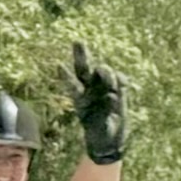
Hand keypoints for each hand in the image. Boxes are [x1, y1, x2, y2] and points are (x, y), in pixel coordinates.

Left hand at [60, 41, 127, 164]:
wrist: (110, 139)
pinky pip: (120, 79)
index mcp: (80, 100)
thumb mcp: (101, 128)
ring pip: (103, 71)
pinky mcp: (117, 89)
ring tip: (113, 87)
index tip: (59, 66)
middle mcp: (90, 90)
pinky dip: (121, 81)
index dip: (66, 76)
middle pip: (84, 69)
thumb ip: (106, 111)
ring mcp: (103, 88)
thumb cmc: (100, 135)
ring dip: (107, 74)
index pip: (72, 84)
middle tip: (77, 42)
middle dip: (81, 55)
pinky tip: (122, 88)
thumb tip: (114, 95)